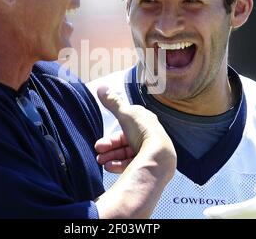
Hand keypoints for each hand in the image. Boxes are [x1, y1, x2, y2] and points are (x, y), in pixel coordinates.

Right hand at [94, 86, 175, 218]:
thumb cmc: (144, 132)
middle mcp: (148, 136)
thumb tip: (101, 87)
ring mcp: (148, 151)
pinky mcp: (149, 164)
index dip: (111, 136)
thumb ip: (112, 102)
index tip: (99, 143)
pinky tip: (109, 167)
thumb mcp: (125, 114)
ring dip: (111, 157)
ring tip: (101, 162)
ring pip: (126, 154)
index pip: (125, 128)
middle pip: (124, 143)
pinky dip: (119, 165)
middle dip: (109, 148)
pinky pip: (131, 164)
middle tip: (98, 152)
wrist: (158, 156)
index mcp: (145, 122)